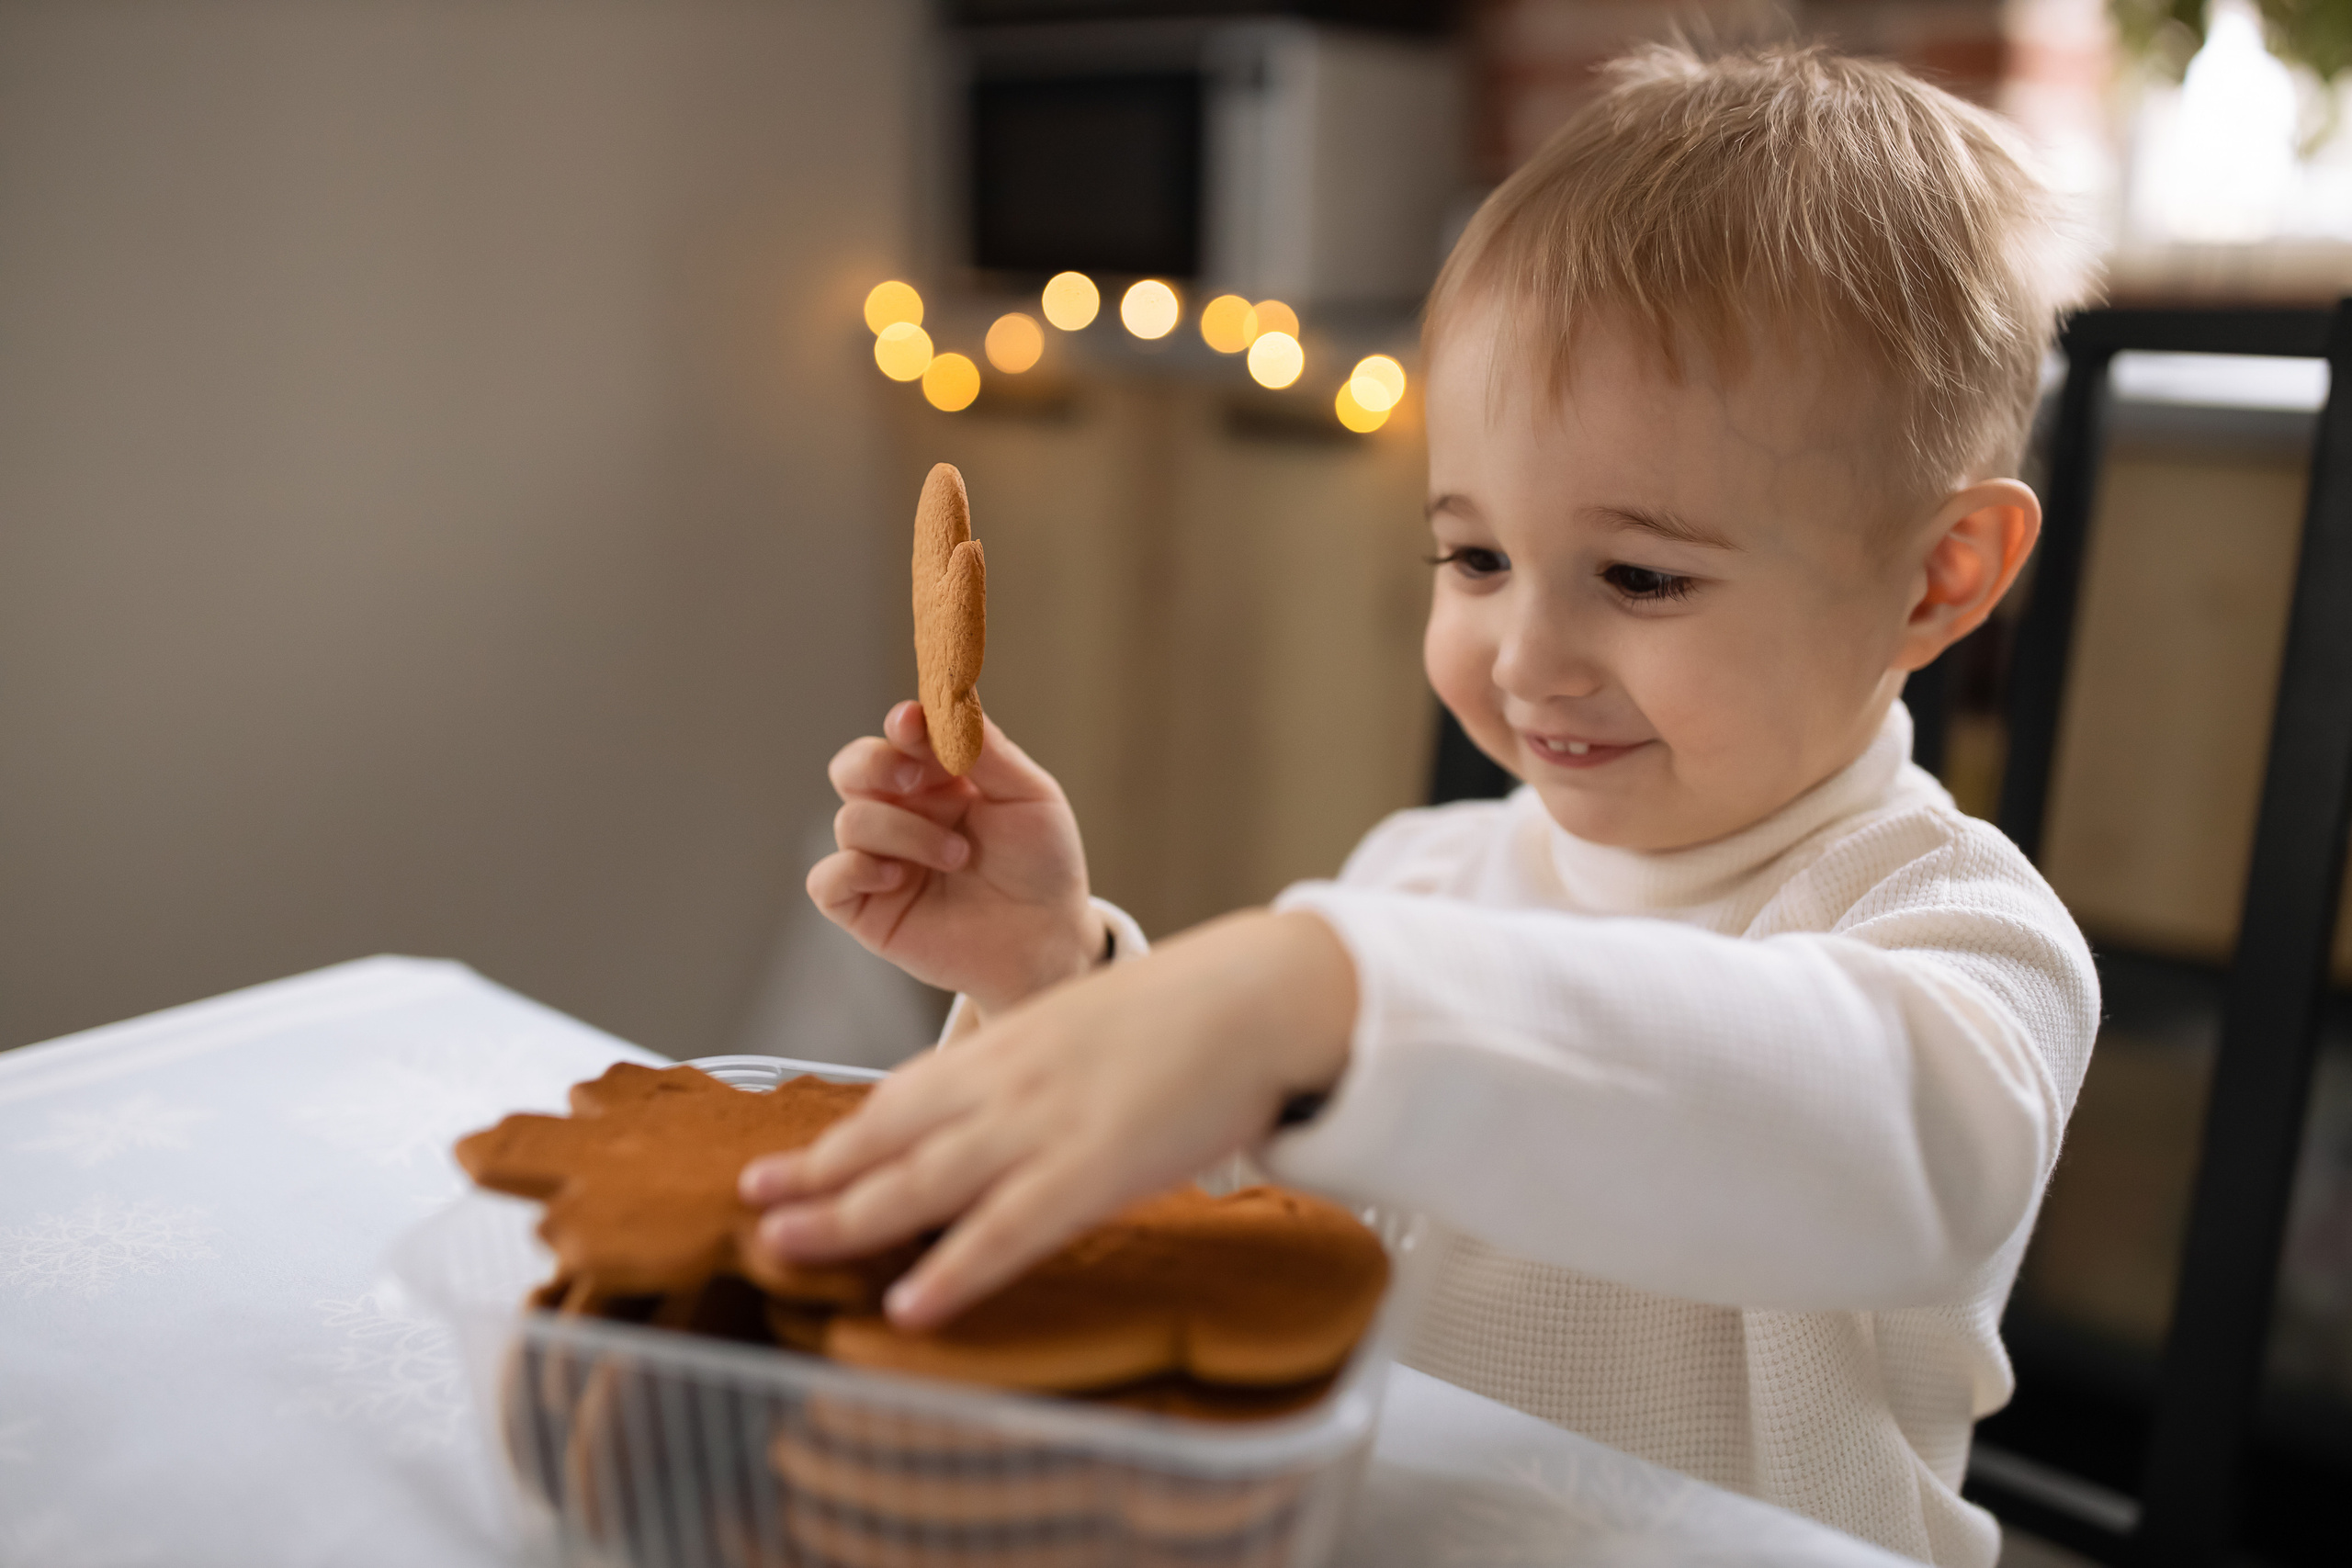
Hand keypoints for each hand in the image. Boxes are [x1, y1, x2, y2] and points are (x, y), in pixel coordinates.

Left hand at [738, 909, 1356, 1329]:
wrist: (1261, 995)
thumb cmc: (1191, 1017)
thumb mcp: (1092, 1031)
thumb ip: (1045, 1074)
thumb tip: (1014, 1121)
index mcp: (1012, 1047)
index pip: (904, 1095)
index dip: (841, 1133)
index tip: (787, 1160)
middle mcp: (1009, 1083)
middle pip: (891, 1134)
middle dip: (817, 1172)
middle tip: (750, 1201)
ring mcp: (1045, 1126)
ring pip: (924, 1180)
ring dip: (847, 1216)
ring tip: (782, 1247)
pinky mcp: (1093, 1170)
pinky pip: (1007, 1230)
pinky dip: (953, 1270)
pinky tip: (909, 1306)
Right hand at [809, 702, 1100, 1018]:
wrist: (1048, 941)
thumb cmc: (1042, 866)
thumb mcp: (1029, 796)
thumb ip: (987, 748)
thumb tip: (954, 689)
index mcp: (938, 779)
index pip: (899, 736)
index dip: (901, 725)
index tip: (913, 722)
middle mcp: (902, 813)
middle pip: (852, 766)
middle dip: (877, 763)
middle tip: (915, 778)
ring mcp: (880, 860)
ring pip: (849, 820)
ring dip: (905, 833)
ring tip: (958, 858)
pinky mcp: (866, 909)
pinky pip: (825, 880)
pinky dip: (854, 870)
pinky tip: (898, 878)